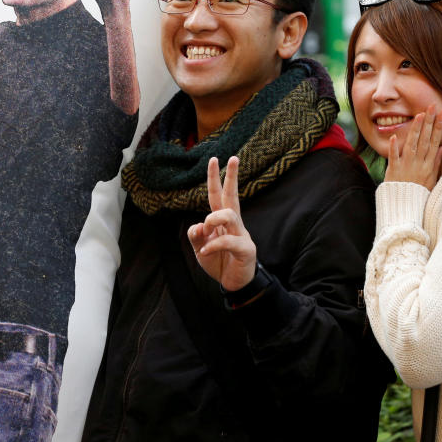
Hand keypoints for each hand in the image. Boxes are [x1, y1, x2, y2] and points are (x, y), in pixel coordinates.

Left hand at [187, 156, 256, 290]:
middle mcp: (234, 224)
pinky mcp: (246, 250)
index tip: (214, 159)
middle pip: (232, 196)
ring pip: (229, 215)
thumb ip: (196, 235)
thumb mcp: (200, 248)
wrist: (235, 283)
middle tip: (233, 158)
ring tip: (206, 229)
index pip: (218, 195)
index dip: (215, 178)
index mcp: (222, 221)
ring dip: (213, 218)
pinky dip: (213, 245)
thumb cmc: (219, 262)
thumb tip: (199, 225)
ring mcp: (241, 235)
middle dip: (232, 176)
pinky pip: (228, 241)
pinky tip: (205, 252)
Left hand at [384, 104, 441, 189]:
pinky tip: (395, 136)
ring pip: (411, 145)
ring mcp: (406, 166)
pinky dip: (394, 147)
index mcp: (429, 164)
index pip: (435, 142)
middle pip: (425, 139)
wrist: (406, 206)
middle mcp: (419, 163)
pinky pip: (394, 157)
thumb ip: (436, 160)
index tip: (441, 113)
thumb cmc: (419, 191)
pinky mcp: (394, 171)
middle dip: (429, 122)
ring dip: (415, 130)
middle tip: (431, 106)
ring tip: (418, 115)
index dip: (438, 127)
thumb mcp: (433, 177)